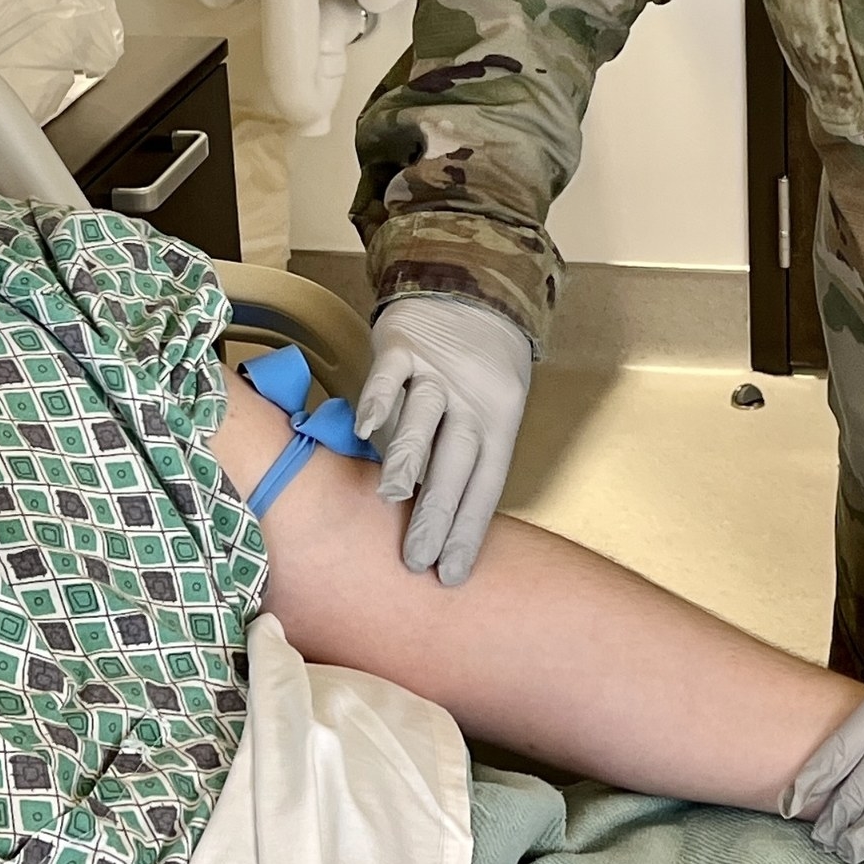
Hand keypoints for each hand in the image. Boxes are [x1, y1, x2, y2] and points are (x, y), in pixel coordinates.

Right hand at [355, 294, 533, 585]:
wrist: (474, 288)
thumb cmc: (478, 369)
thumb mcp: (485, 410)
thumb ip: (457, 457)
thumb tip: (427, 517)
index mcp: (499, 422)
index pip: (486, 484)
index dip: (470, 530)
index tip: (452, 574)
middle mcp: (472, 399)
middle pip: (456, 461)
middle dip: (437, 512)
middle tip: (416, 557)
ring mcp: (439, 371)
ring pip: (424, 418)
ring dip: (408, 458)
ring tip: (392, 498)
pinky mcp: (405, 345)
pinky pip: (391, 375)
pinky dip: (379, 400)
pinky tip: (365, 430)